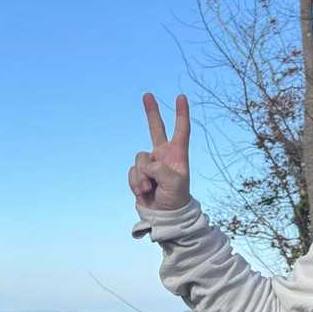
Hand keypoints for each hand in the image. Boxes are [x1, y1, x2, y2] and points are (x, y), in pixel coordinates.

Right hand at [129, 92, 191, 210]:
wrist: (164, 217)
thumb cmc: (175, 198)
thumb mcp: (174, 182)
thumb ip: (160, 169)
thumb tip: (145, 165)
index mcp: (177, 155)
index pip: (181, 130)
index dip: (181, 114)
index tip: (181, 97)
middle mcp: (163, 156)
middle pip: (155, 129)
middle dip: (151, 112)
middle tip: (147, 94)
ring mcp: (150, 165)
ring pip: (139, 159)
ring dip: (141, 176)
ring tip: (149, 189)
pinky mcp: (138, 175)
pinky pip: (131, 172)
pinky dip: (135, 183)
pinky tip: (143, 192)